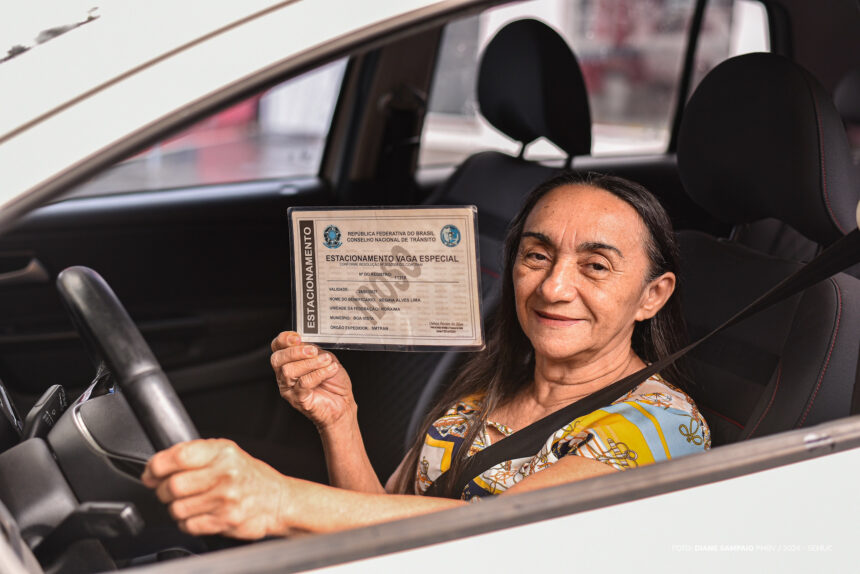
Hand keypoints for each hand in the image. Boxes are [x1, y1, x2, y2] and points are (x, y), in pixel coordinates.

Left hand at [141, 439, 289, 538]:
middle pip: (173, 485)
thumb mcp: (226, 453)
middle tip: (167, 489)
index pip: (179, 456)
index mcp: (223, 452)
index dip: (157, 465)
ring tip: (187, 502)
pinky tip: (197, 513)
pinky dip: (186, 522)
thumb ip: (194, 454)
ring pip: (177, 507)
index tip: (151, 472)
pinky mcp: (224, 521)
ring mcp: (225, 499)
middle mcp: (225, 474)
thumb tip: (155, 466)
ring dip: (175, 507)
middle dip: (162, 490)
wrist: (277, 500)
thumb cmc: (248, 476)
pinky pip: (188, 525)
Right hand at [270, 331, 354, 429]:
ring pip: (289, 370)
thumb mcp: (323, 357)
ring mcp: (290, 389)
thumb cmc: (333, 382)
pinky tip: (330, 370)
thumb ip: (312, 349)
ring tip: (327, 361)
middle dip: (295, 352)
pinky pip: (303, 383)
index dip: (283, 339)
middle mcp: (285, 376)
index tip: (297, 337)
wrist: (343, 403)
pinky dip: (319, 373)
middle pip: (277, 359)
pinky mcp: (299, 399)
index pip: (277, 348)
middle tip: (313, 351)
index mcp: (289, 362)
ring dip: (311, 363)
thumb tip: (306, 341)